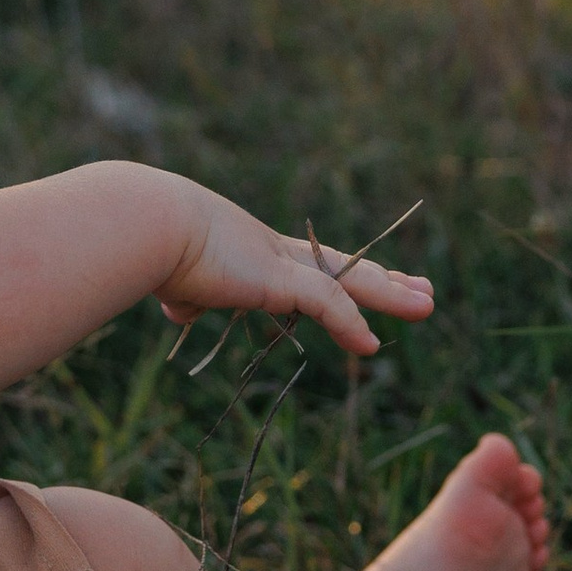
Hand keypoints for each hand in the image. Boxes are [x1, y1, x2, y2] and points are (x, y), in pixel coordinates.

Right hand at [154, 186, 433, 360]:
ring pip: (349, 280)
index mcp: (251, 252)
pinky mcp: (275, 277)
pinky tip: (371, 346)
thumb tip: (181, 308)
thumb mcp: (175, 280)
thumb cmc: (146, 247)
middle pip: (344, 267)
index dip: (343, 278)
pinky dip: (350, 324)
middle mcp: (272, 250)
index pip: (310, 266)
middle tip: (422, 286)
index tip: (370, 282)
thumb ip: (187, 297)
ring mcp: (276, 262)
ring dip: (391, 294)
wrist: (143, 224)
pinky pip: (325, 303)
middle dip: (385, 280)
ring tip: (428, 305)